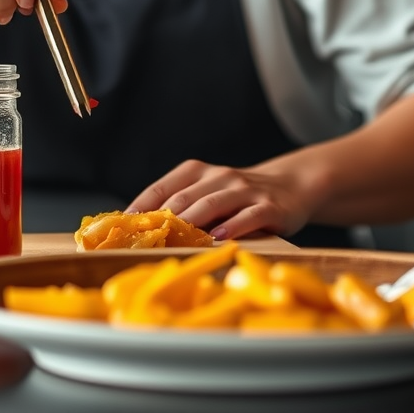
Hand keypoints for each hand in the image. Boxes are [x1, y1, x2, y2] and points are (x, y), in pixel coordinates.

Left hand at [126, 159, 315, 240]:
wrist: (288, 186)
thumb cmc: (236, 196)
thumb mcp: (207, 193)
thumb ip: (181, 206)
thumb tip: (143, 230)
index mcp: (196, 172)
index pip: (162, 187)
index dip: (142, 206)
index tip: (125, 226)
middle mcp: (219, 176)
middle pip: (185, 198)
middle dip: (164, 220)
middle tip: (147, 240)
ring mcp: (244, 190)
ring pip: (213, 204)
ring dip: (193, 222)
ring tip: (178, 239)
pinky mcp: (268, 206)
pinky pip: (247, 216)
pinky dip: (232, 227)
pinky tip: (220, 238)